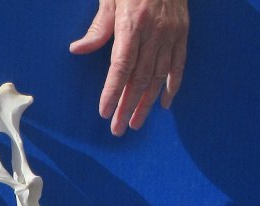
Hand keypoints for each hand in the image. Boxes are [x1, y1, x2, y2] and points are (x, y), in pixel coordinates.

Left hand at [70, 0, 188, 135]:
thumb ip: (97, 28)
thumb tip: (77, 50)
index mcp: (133, 23)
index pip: (121, 66)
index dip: (112, 91)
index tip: (104, 112)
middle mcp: (154, 31)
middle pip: (140, 77)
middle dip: (127, 106)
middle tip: (117, 129)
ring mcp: (171, 33)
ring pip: (159, 76)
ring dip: (146, 103)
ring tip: (135, 123)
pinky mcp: (183, 32)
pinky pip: (179, 64)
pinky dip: (172, 85)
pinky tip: (164, 104)